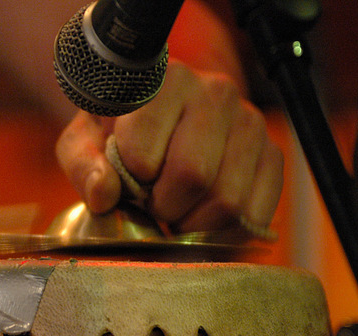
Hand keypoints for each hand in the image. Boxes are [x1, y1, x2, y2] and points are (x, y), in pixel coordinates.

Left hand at [55, 59, 282, 233]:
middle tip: (153, 204)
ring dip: (194, 223)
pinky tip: (204, 220)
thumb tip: (103, 193)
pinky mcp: (272, 154)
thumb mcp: (85, 145)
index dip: (131, 183)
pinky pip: (255, 213)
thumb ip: (85, 166)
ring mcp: (249, 122)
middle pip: (192, 176)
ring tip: (178, 210)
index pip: (143, 152)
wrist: (162, 129)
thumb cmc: (118, 137)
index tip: (129, 183)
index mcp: (163, 80)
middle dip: (164, 207)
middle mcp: (215, 91)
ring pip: (227, 200)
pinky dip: (226, 233)